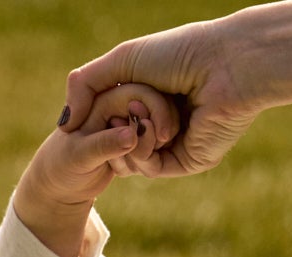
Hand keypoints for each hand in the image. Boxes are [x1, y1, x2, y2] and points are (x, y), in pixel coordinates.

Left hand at [14, 83, 179, 256]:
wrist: (58, 184)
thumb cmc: (62, 166)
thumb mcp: (80, 156)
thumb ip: (104, 145)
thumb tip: (131, 136)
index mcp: (105, 97)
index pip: (142, 92)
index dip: (156, 111)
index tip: (162, 136)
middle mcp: (118, 105)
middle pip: (155, 106)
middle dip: (160, 129)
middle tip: (155, 153)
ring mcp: (128, 121)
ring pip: (158, 124)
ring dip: (157, 144)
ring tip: (143, 163)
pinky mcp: (134, 139)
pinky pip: (154, 143)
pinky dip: (153, 155)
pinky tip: (142, 167)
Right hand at [64, 21, 260, 177]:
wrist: (226, 67)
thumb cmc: (181, 53)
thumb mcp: (123, 60)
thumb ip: (85, 85)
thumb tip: (65, 125)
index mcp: (152, 95)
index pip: (111, 119)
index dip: (98, 117)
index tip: (99, 109)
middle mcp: (163, 121)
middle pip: (117, 143)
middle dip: (111, 132)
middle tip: (126, 112)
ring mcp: (174, 144)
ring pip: (131, 160)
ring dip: (127, 143)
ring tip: (140, 120)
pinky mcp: (186, 161)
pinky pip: (150, 168)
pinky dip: (142, 155)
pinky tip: (151, 135)